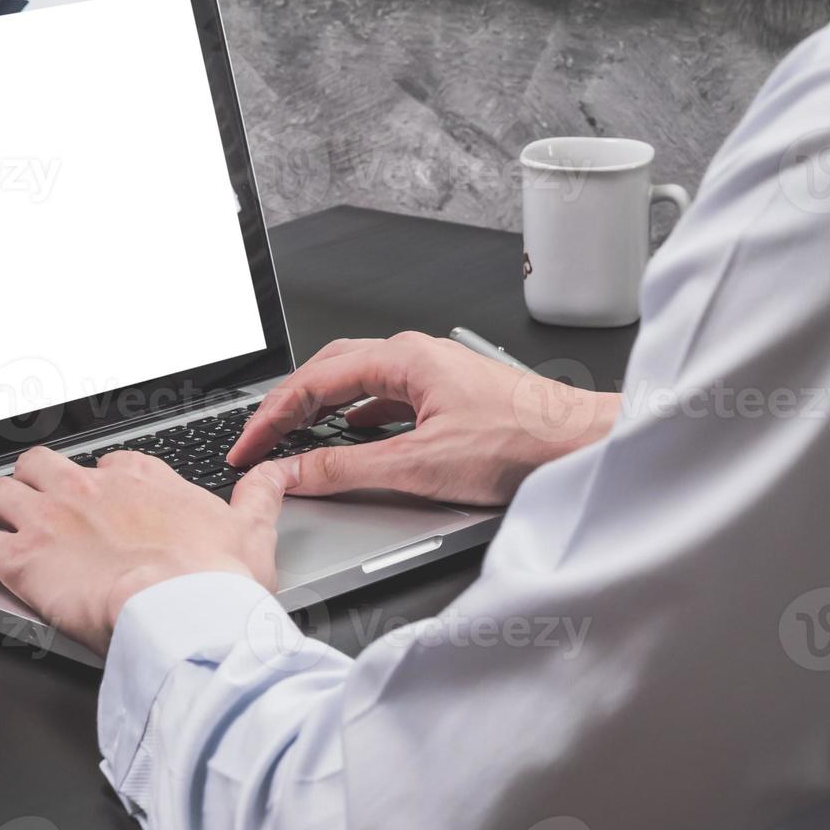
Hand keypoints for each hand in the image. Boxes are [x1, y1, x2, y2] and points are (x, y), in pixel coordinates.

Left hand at [0, 446, 290, 654]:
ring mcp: (52, 520)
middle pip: (45, 466)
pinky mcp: (22, 558)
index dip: (98, 476)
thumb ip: (260, 496)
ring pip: (1, 494)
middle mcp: (91, 490)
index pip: (112, 463)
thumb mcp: (254, 531)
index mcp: (145, 481)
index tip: (95, 489)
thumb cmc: (218, 579)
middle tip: (27, 497)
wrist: (186, 609)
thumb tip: (275, 474)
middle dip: (32, 479)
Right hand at [228, 332, 620, 505]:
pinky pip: (385, 398)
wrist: (582, 446)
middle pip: (329, 371)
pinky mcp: (449, 397)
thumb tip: (295, 471)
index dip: (271, 416)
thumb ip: (348, 469)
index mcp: (403, 359)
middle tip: (259, 440)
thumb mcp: (419, 464)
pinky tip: (354, 434)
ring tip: (293, 437)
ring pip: (358, 382)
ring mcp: (434, 375)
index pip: (313, 381)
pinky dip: (356, 416)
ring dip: (321, 409)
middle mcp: (416, 357)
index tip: (248, 446)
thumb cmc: (521, 443)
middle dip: (288, 406)